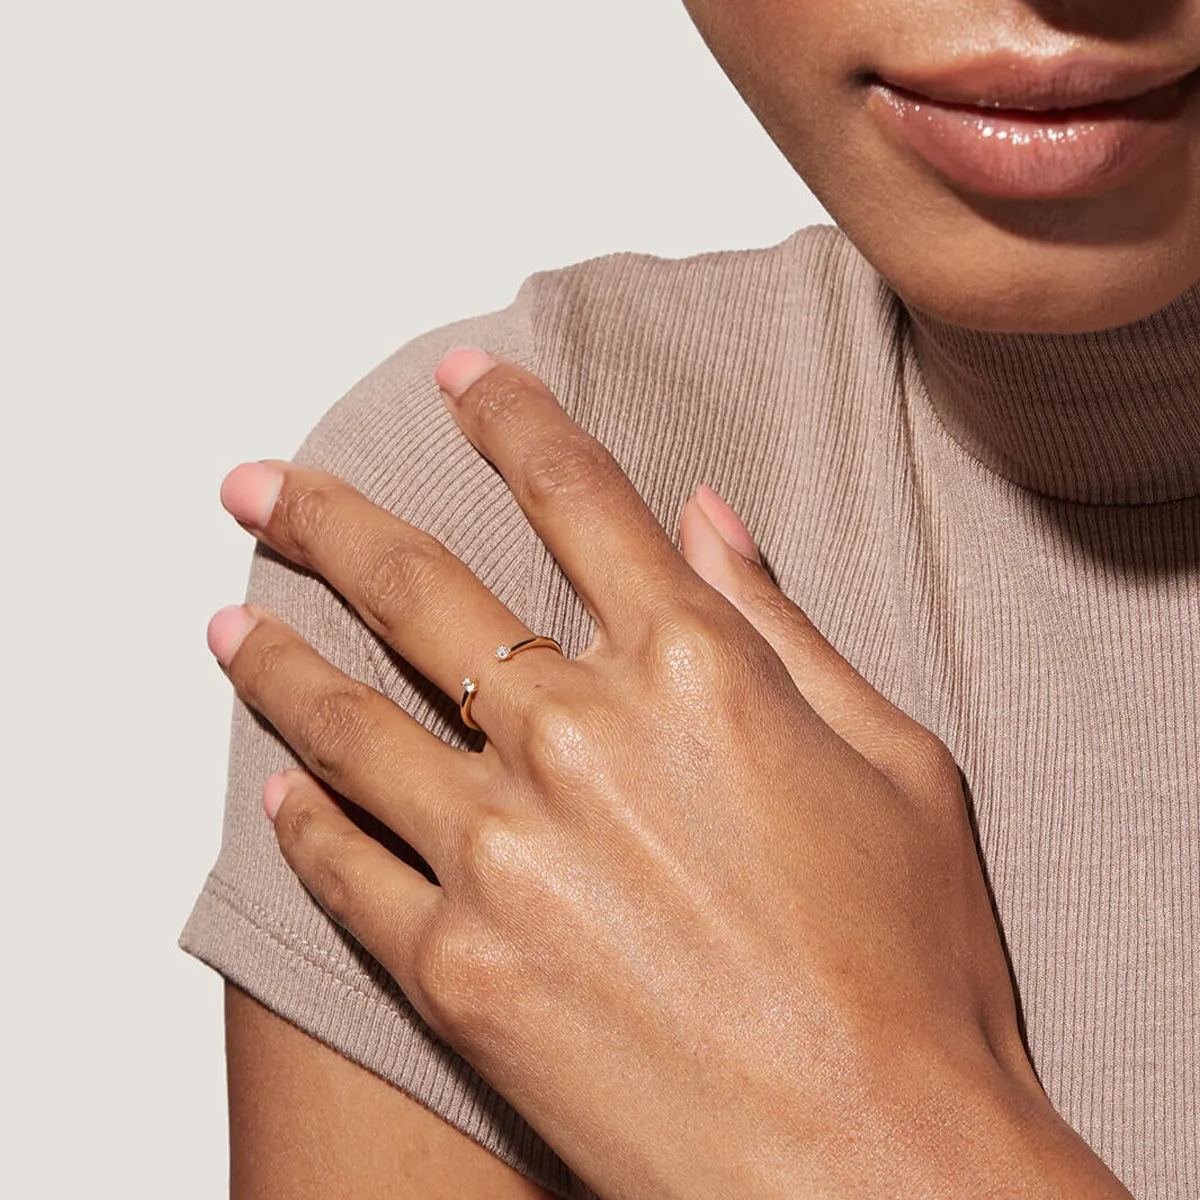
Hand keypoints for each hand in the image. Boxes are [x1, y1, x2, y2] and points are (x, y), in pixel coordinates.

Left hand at [207, 348, 1128, 1199]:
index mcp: (695, 669)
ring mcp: (501, 853)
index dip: (512, 420)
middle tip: (258, 486)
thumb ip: (781, 628)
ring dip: (279, 661)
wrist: (875, 1162)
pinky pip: (347, 867)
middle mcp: (578, 739)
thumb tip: (707, 527)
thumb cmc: (909, 968)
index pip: (576, 496)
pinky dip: (308, 820)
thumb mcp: (896, 763)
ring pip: (348, 722)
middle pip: (419, 589)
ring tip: (231, 624)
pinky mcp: (457, 966)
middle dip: (328, 519)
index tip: (462, 380)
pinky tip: (283, 793)